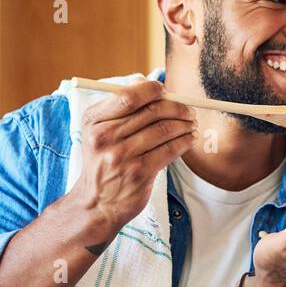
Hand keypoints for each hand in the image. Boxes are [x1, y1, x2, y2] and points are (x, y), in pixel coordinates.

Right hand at [68, 80, 196, 234]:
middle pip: (152, 111)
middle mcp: (105, 137)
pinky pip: (170, 150)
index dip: (152, 90)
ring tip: (191, 123)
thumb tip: (147, 82)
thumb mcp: (98, 132)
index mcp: (94, 121)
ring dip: (184, 124)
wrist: (97, 203)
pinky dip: (184, 142)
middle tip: (188, 109)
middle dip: (176, 107)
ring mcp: (122, 156)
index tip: (166, 91)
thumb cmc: (102, 162)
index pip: (128, 96)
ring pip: (164, 130)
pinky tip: (189, 139)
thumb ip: (118, 108)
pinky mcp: (139, 173)